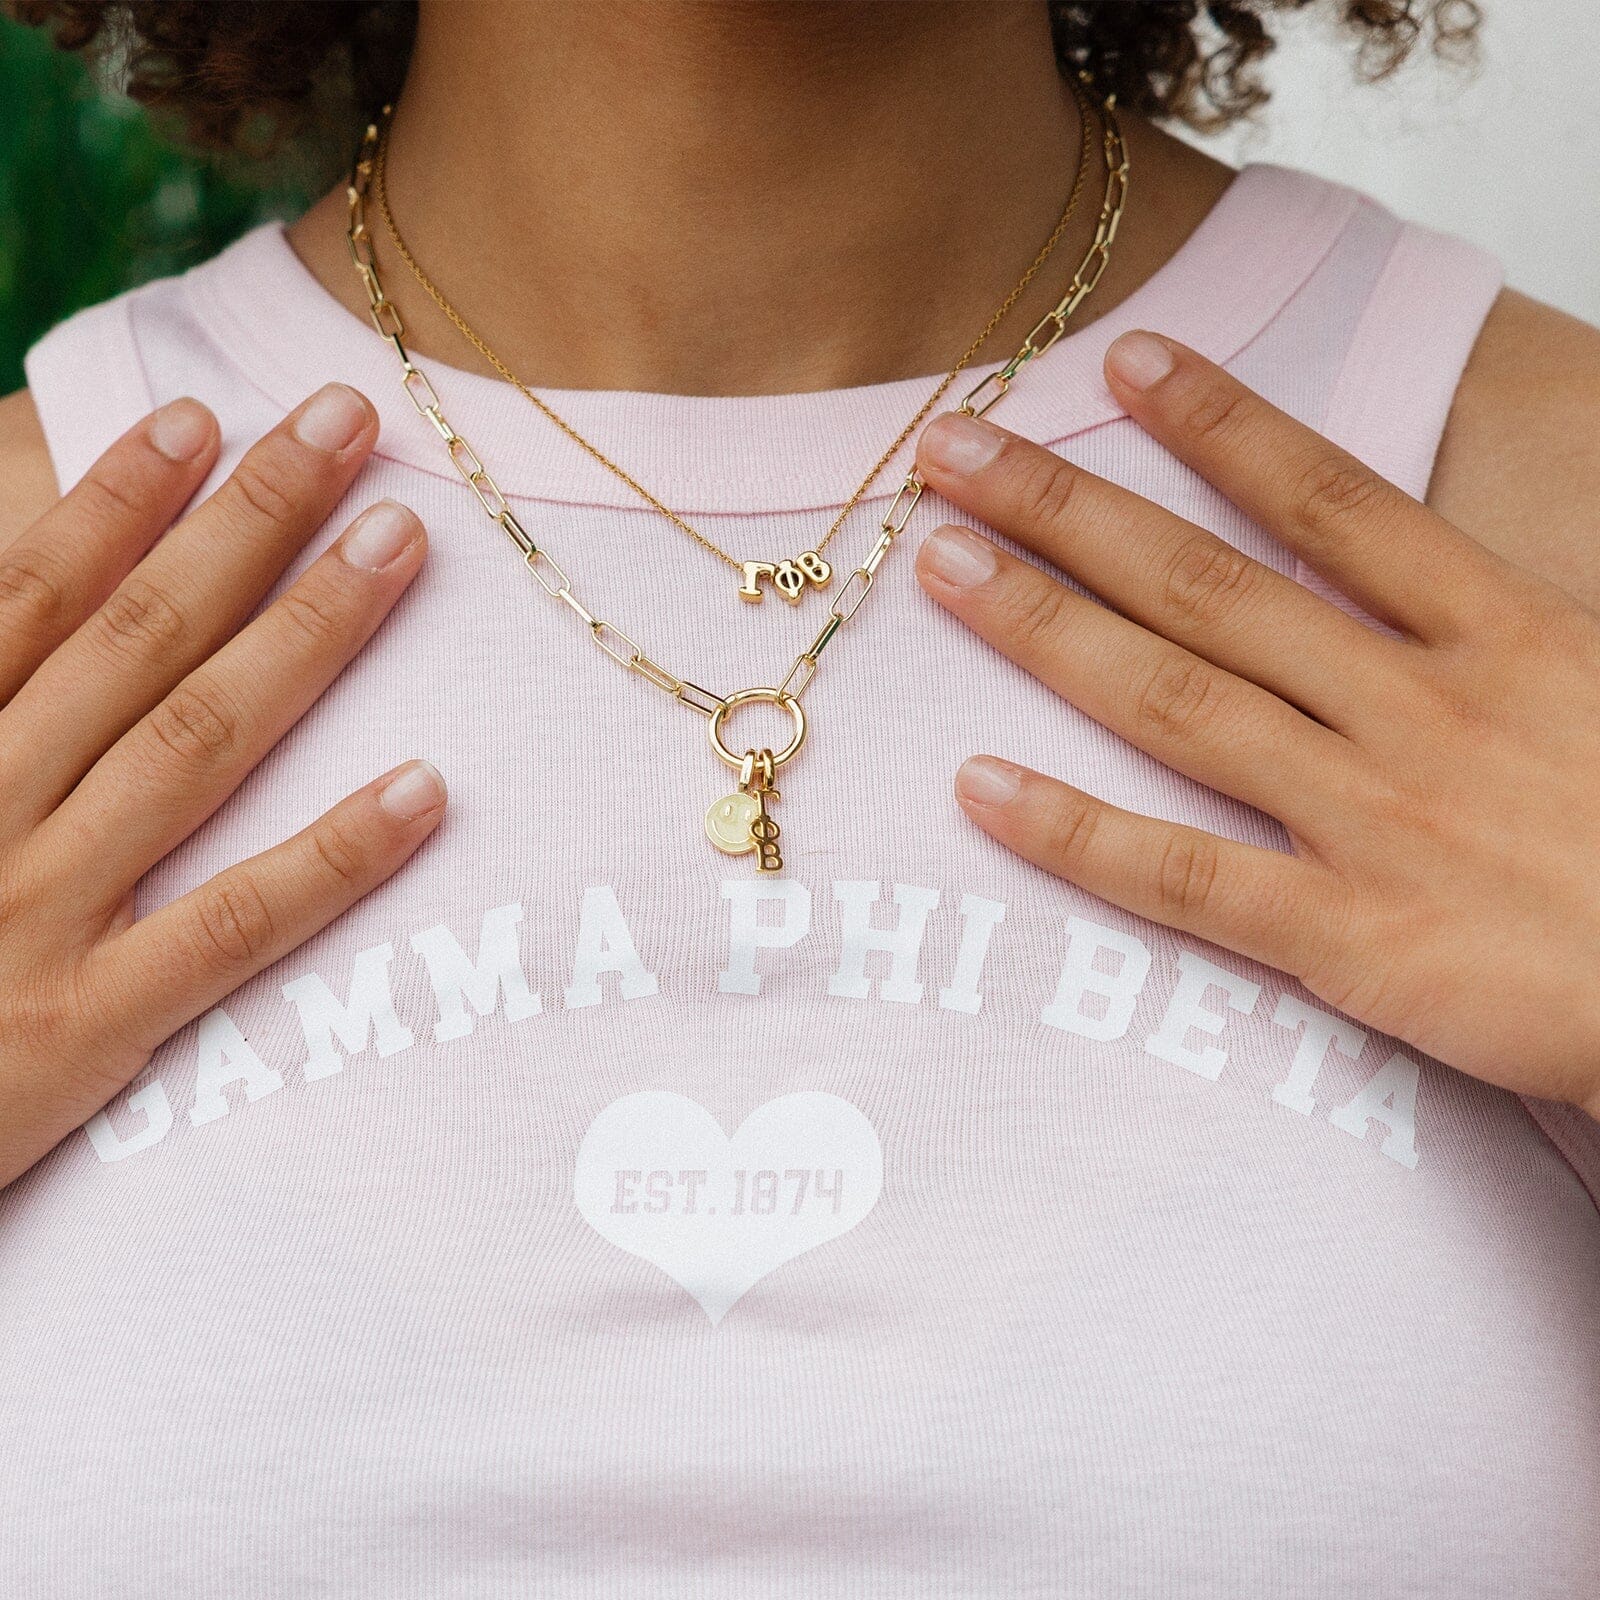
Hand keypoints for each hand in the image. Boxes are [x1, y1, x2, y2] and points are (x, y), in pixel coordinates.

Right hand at [0, 383, 445, 1186]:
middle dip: (248, 521)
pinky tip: (424, 789)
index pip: (33, 596)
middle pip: (139, 640)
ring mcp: (36, 916)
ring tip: (398, 542)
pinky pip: (232, 928)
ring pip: (194, 745)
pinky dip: (332, 857)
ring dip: (305, 634)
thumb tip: (30, 610)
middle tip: (347, 422)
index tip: (207, 415)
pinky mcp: (87, 1028)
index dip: (119, 498)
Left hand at [913, 332, 1599, 1120]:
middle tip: (957, 449)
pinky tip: (978, 788)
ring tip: (941, 566)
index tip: (1124, 362)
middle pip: (1209, 584)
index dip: (1220, 423)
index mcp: (1502, 631)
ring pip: (1175, 702)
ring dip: (1045, 628)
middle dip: (1072, 508)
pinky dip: (1074, 833)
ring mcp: (1376, 818)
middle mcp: (1417, 706)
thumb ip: (1517, 622)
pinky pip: (1184, 878)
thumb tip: (1435, 570)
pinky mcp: (1354, 937)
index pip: (1332, 500)